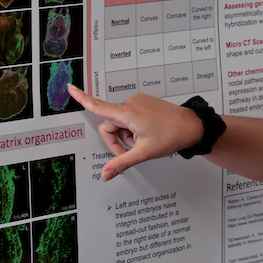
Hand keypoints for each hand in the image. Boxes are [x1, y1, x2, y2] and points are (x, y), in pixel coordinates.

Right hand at [67, 85, 203, 180]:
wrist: (192, 127)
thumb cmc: (171, 136)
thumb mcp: (144, 153)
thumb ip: (121, 163)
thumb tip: (105, 174)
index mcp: (128, 113)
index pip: (98, 106)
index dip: (82, 98)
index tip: (70, 88)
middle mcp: (131, 103)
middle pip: (109, 124)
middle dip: (117, 139)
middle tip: (133, 149)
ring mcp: (138, 101)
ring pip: (119, 121)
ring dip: (126, 134)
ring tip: (143, 140)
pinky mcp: (143, 102)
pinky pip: (129, 116)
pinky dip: (133, 126)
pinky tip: (146, 132)